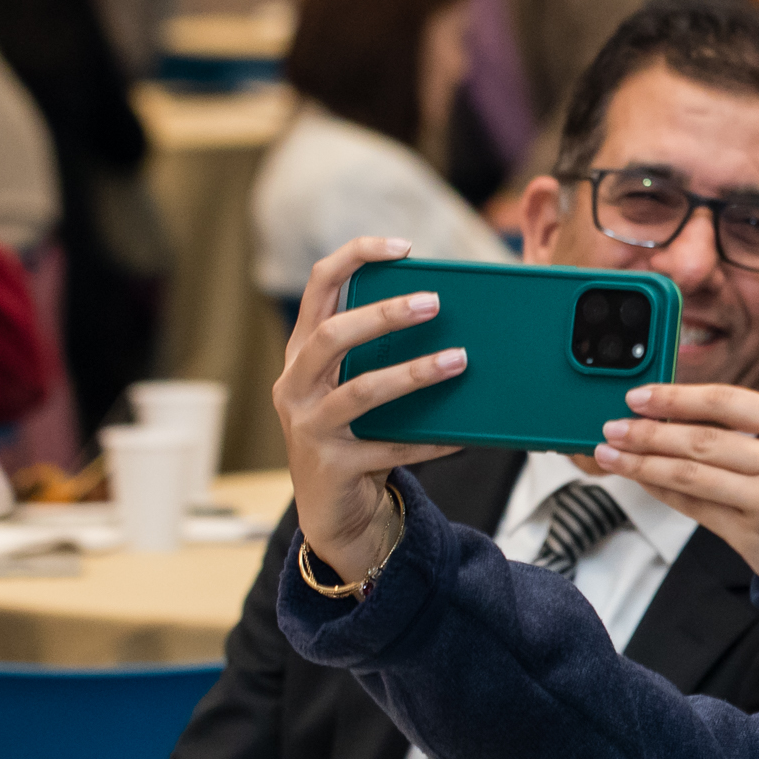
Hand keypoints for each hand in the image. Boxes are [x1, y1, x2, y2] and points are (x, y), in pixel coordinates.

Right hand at [272, 236, 466, 585]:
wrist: (334, 511)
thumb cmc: (354, 434)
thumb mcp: (355, 387)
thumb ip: (379, 355)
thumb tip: (447, 321)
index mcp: (302, 354)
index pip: (318, 288)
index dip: (354, 258)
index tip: (401, 247)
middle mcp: (295, 385)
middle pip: (333, 336)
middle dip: (384, 316)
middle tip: (434, 303)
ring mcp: (309, 427)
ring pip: (361, 391)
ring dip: (414, 374)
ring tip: (459, 360)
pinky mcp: (333, 465)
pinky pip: (390, 448)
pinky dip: (431, 440)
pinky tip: (463, 433)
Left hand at [594, 381, 758, 580]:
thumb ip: (751, 424)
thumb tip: (676, 410)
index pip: (728, 401)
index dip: (677, 396)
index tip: (640, 396)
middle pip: (702, 440)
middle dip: (648, 432)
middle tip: (613, 425)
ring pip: (691, 476)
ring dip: (643, 463)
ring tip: (611, 452)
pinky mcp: (752, 537)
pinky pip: (694, 508)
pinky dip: (661, 491)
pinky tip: (640, 479)